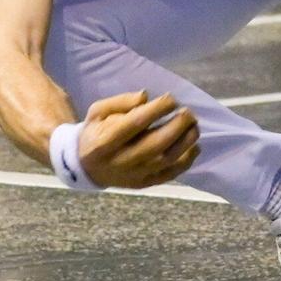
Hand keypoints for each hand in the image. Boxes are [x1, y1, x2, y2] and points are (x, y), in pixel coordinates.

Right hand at [76, 90, 200, 188]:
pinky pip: (169, 175)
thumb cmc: (95, 133)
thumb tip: (145, 96)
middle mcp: (121, 161)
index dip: (156, 110)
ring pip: (166, 160)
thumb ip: (120, 102)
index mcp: (105, 141)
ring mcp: (134, 175)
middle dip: (176, 127)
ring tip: (194, 126)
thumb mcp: (98, 111)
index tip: (171, 98)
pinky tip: (194, 147)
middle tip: (188, 112)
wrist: (86, 167)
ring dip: (185, 142)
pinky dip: (186, 162)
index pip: (135, 124)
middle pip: (154, 144)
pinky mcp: (144, 183)